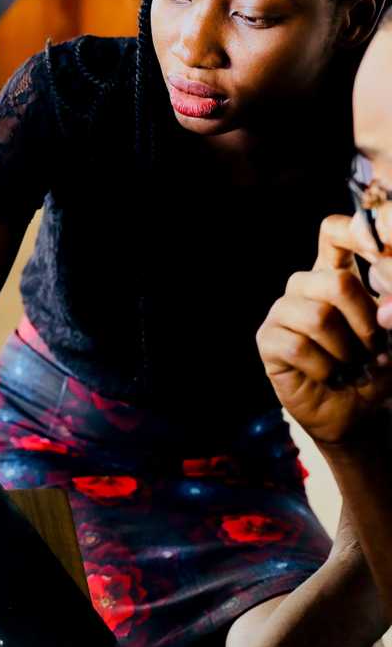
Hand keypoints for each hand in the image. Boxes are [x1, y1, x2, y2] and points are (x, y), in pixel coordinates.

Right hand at [257, 214, 391, 446]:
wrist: (354, 413)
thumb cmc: (374, 368)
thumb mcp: (391, 335)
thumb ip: (388, 309)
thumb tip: (385, 300)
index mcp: (334, 274)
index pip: (333, 233)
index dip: (354, 233)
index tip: (378, 252)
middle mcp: (304, 286)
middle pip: (335, 281)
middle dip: (366, 322)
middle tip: (374, 349)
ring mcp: (282, 311)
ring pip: (318, 317)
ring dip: (347, 352)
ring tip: (351, 366)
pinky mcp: (267, 339)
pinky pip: (298, 346)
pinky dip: (325, 368)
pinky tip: (328, 376)